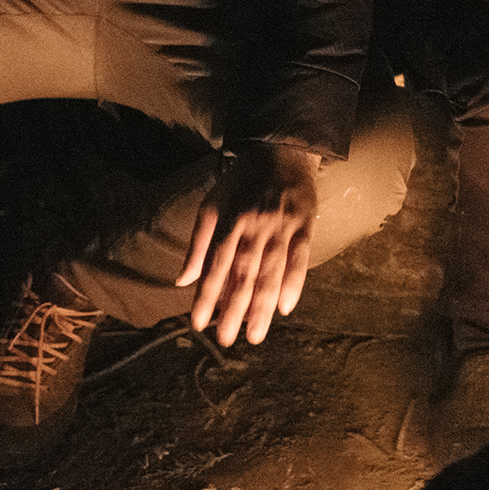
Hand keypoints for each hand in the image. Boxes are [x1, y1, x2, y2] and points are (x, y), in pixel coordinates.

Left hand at [175, 142, 320, 345]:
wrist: (282, 150)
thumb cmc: (242, 181)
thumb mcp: (212, 204)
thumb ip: (198, 243)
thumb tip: (182, 281)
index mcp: (231, 220)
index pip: (216, 264)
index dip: (207, 294)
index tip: (198, 323)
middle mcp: (256, 225)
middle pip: (244, 273)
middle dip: (234, 309)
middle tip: (227, 339)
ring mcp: (283, 226)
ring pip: (272, 271)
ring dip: (263, 305)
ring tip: (256, 335)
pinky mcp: (305, 224)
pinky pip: (301, 258)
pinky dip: (295, 283)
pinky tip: (287, 307)